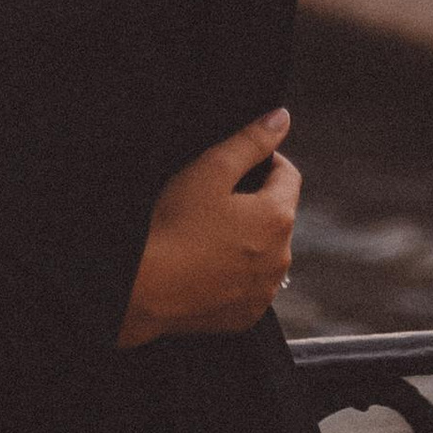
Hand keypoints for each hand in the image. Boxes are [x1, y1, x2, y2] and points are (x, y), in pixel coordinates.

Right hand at [117, 111, 298, 347]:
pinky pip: (251, 285)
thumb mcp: (209, 171)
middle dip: (253, 203)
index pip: (287, 174)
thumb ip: (250, 141)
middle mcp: (282, 257)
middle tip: (210, 200)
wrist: (145, 289)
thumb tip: (282, 118)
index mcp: (277, 216)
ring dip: (247, 240)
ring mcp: (265, 290)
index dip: (263, 161)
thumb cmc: (174, 226)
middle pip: (277, 214)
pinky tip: (205, 265)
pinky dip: (236, 273)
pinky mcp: (248, 314)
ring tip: (205, 235)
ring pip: (265, 251)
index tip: (232, 166)